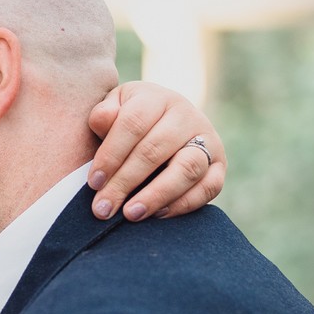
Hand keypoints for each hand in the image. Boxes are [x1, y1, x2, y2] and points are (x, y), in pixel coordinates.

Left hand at [86, 83, 225, 221]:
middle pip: (155, 150)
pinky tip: (157, 215)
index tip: (94, 182)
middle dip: (125, 182)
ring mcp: (208, 139)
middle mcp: (187, 115)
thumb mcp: (114, 109)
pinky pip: (209, 187)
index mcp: (157, 98)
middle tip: (104, 208)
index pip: (132, 124)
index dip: (111, 154)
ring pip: (187, 168)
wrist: (165, 124)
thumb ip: (104, 114)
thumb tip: (104, 120)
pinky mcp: (219, 165)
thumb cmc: (131, 121)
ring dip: (157, 194)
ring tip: (131, 214)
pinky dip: (183, 204)